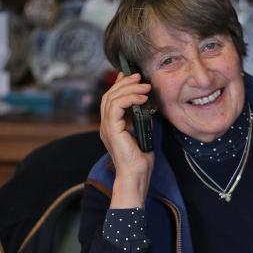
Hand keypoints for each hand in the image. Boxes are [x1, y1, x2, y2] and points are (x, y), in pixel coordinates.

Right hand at [99, 71, 152, 206]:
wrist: (136, 176)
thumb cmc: (140, 160)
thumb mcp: (142, 133)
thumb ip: (140, 119)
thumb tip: (146, 104)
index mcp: (112, 126)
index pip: (111, 100)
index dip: (119, 85)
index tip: (130, 76)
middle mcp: (106, 125)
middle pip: (109, 95)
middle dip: (125, 83)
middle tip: (139, 77)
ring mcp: (107, 127)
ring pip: (112, 98)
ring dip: (130, 89)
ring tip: (145, 87)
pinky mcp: (112, 130)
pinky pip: (116, 106)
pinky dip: (129, 98)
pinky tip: (142, 98)